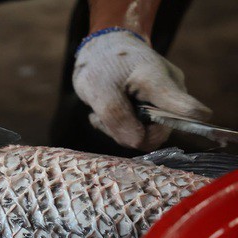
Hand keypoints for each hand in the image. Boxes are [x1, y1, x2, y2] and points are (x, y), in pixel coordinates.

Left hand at [72, 31, 211, 150]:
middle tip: (104, 115)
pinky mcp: (161, 104)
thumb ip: (117, 118)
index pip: (188, 109)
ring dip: (122, 127)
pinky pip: (144, 127)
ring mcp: (169, 96)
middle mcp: (172, 89)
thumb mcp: (97, 91)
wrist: (105, 46)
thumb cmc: (101, 64)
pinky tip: (111, 108)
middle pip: (160, 131)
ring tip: (105, 108)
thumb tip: (139, 142)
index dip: (186, 127)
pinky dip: (123, 124)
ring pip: (149, 132)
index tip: (172, 130)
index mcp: (157, 80)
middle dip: (130, 130)